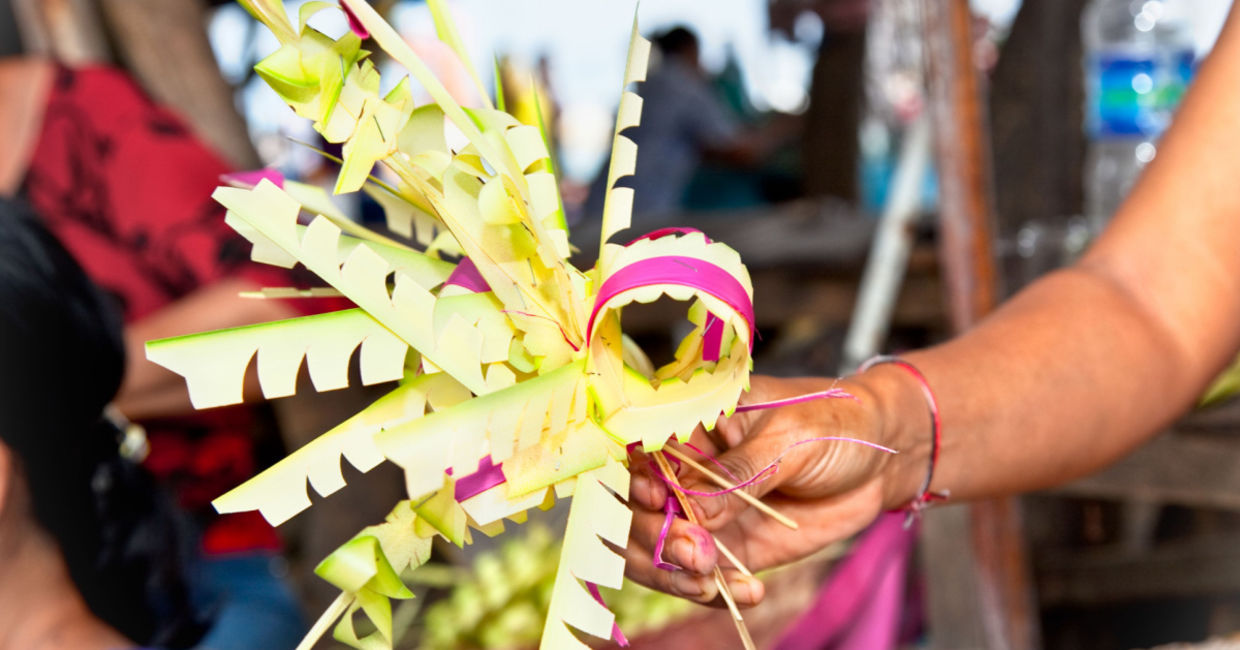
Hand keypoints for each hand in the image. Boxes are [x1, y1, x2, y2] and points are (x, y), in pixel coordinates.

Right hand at [623, 373, 919, 606]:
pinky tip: (748, 592)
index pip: (638, 453)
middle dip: (656, 537)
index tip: (653, 502)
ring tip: (710, 582)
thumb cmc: (835, 422)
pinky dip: (714, 590)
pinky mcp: (731, 546)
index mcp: (691, 423)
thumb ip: (738, 473)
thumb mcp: (788, 436)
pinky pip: (702, 576)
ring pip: (657, 550)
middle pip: (636, 509)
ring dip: (674, 572)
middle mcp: (685, 469)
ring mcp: (704, 511)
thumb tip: (694, 511)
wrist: (883, 457)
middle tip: (696, 553)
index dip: (633, 481)